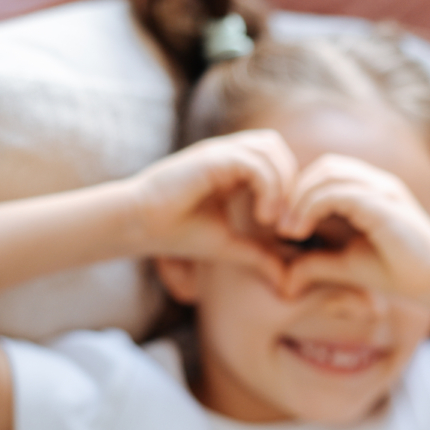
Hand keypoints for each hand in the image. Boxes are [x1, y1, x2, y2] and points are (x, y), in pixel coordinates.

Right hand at [130, 129, 299, 277]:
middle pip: (277, 147)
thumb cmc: (177, 233)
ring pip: (269, 149)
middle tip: (286, 222)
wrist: (139, 226)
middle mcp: (227, 154)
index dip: (289, 189)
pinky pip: (254, 164)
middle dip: (291, 182)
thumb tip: (287, 282)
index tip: (287, 229)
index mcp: (232, 168)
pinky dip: (268, 189)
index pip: (276, 159)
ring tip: (273, 222)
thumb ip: (260, 256)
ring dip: (282, 185)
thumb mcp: (229, 246)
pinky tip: (263, 218)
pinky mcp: (211, 159)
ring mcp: (219, 152)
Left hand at [275, 153, 429, 304]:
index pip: (328, 172)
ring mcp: (382, 190)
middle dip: (296, 190)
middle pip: (325, 166)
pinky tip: (299, 231)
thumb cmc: (396, 274)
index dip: (300, 192)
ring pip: (328, 173)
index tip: (283, 226)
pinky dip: (311, 207)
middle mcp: (377, 183)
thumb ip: (315, 264)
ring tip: (288, 228)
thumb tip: (284, 280)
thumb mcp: (345, 266)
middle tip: (278, 223)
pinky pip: (337, 193)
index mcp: (371, 191)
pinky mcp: (383, 204)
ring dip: (300, 198)